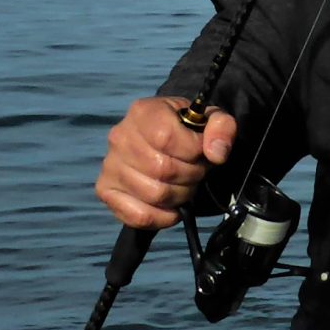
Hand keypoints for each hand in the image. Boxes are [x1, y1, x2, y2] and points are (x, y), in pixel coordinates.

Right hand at [94, 96, 236, 229]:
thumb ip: (222, 128)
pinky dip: (162, 218)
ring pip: (154, 194)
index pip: (166, 137)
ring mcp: (110, 165)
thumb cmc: (188, 130)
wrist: (166, 139)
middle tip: (196, 172)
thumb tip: (216, 154)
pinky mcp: (106, 190)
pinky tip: (172, 209)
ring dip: (180, 196)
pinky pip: (137, 215)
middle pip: (162, 169)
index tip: (201, 152)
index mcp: (143, 112)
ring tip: (184, 186)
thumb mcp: (211, 120)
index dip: (192, 151)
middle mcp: (120, 136)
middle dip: (191, 175)